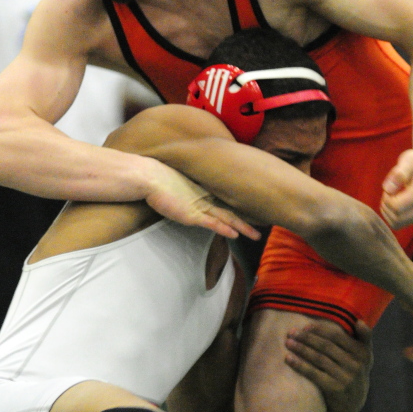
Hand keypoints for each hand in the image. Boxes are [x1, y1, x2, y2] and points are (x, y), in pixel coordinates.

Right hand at [145, 160, 259, 239]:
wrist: (148, 176)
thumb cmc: (158, 177)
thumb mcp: (175, 183)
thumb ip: (184, 187)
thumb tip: (185, 189)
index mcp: (203, 190)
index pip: (226, 200)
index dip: (240, 206)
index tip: (253, 211)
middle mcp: (205, 198)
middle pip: (232, 209)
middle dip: (248, 219)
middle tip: (264, 225)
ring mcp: (200, 206)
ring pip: (226, 218)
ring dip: (242, 227)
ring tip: (256, 236)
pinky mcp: (191, 214)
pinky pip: (211, 223)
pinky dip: (224, 229)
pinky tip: (235, 236)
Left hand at [285, 319, 372, 411]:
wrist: (352, 405)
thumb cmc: (353, 373)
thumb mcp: (364, 357)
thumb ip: (364, 338)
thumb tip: (358, 321)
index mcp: (363, 352)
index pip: (338, 336)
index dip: (320, 329)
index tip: (305, 326)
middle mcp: (357, 364)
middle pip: (326, 346)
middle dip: (307, 338)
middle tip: (291, 332)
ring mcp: (346, 377)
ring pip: (319, 358)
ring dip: (301, 349)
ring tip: (288, 342)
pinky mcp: (335, 389)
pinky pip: (314, 373)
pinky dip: (300, 365)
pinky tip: (288, 358)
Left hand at [380, 149, 412, 229]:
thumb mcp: (409, 160)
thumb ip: (399, 172)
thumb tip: (388, 189)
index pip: (396, 206)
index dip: (386, 198)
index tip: (389, 188)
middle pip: (396, 218)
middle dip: (386, 206)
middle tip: (388, 193)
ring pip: (396, 224)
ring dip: (388, 212)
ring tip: (391, 198)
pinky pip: (400, 225)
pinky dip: (393, 216)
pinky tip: (396, 204)